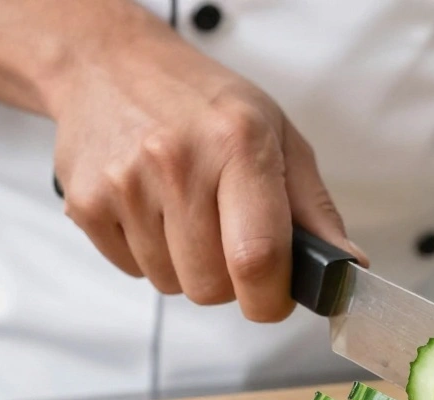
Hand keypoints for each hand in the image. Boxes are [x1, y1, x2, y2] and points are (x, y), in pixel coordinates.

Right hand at [50, 18, 365, 321]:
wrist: (110, 67)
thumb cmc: (202, 103)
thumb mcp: (276, 135)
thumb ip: (314, 209)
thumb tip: (348, 268)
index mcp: (238, 143)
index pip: (257, 257)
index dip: (271, 298)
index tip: (275, 298)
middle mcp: (178, 161)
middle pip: (212, 286)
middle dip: (229, 281)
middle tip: (228, 237)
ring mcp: (126, 184)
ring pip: (172, 284)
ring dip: (187, 266)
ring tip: (186, 212)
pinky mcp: (86, 204)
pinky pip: (134, 271)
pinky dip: (150, 254)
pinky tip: (153, 209)